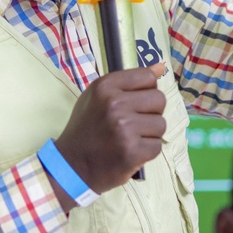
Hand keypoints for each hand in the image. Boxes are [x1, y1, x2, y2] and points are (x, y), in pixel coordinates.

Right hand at [51, 64, 166, 207]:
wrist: (71, 165)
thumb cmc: (87, 127)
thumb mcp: (98, 96)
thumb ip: (128, 81)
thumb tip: (160, 68)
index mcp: (105, 87)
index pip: (148, 77)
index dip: (146, 91)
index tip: (135, 102)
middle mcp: (115, 104)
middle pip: (159, 99)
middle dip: (151, 112)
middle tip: (133, 123)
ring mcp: (124, 129)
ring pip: (161, 124)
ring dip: (150, 133)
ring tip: (131, 138)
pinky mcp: (132, 152)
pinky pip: (157, 146)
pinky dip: (147, 151)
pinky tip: (130, 152)